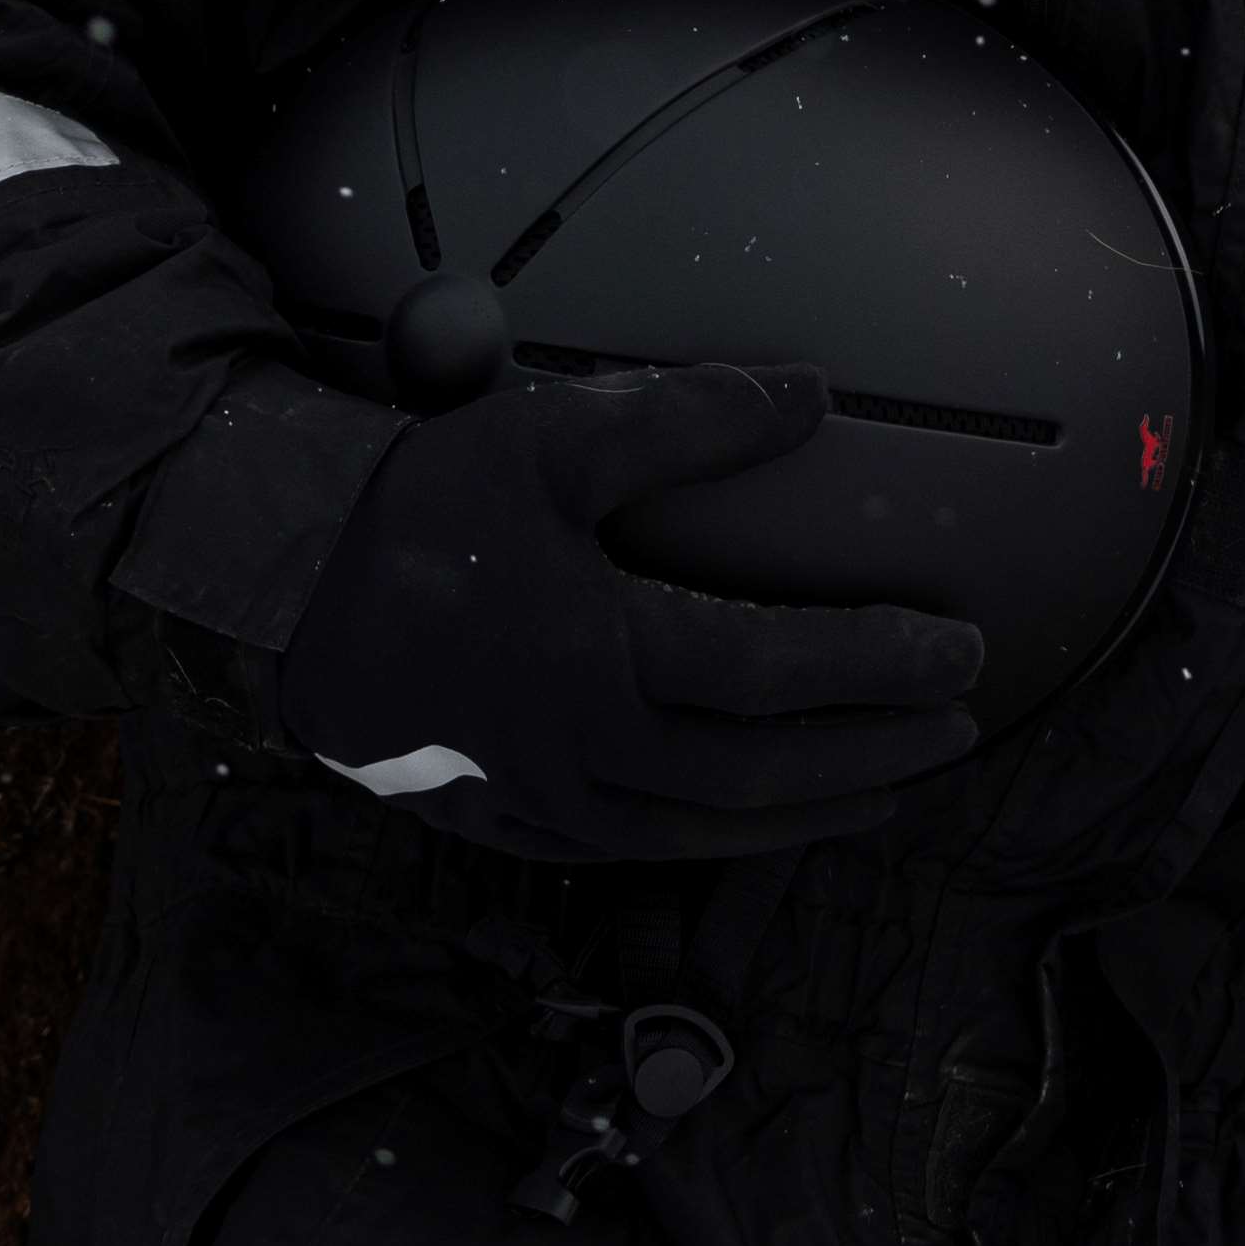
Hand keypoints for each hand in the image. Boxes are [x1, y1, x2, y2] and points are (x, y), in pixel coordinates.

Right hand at [277, 364, 981, 858]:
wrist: (285, 596)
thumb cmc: (421, 513)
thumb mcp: (550, 438)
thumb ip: (688, 418)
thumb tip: (810, 396)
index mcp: (605, 658)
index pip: (774, 670)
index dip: (877, 663)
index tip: (958, 646)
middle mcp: (589, 749)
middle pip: (762, 770)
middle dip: (871, 748)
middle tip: (958, 726)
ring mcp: (551, 800)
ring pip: (709, 828)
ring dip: (812, 809)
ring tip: (893, 787)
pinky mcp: (515, 821)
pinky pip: (643, 849)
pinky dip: (724, 840)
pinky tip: (763, 822)